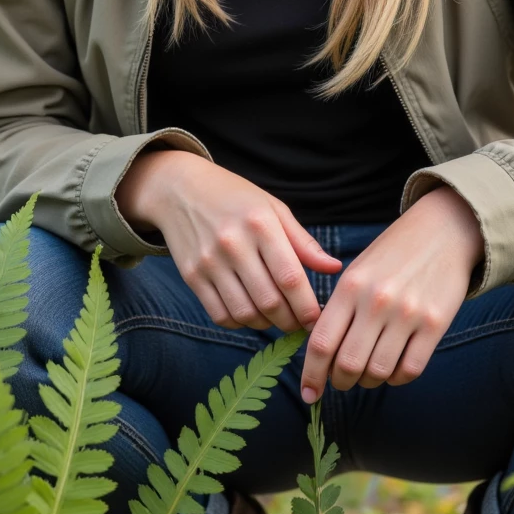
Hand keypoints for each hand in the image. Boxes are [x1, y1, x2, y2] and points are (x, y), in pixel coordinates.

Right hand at [116, 149, 341, 331]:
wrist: (179, 188)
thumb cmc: (235, 198)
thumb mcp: (273, 208)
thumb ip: (303, 242)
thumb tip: (334, 268)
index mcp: (261, 224)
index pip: (290, 278)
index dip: (307, 306)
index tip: (317, 319)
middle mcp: (233, 244)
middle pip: (269, 302)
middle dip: (291, 321)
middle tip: (300, 324)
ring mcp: (209, 262)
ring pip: (245, 313)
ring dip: (267, 325)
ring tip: (277, 319)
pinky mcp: (191, 276)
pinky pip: (220, 315)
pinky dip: (240, 323)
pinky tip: (250, 313)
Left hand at [299, 186, 483, 400]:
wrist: (442, 231)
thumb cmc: (392, 255)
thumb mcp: (357, 271)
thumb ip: (339, 309)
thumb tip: (321, 354)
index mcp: (350, 286)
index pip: (321, 342)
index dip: (311, 374)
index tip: (309, 393)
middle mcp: (376, 301)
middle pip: (348, 364)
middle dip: (340, 382)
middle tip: (341, 380)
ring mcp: (408, 314)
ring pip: (378, 372)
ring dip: (369, 381)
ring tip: (368, 373)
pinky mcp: (435, 324)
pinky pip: (410, 369)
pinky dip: (397, 378)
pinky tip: (393, 369)